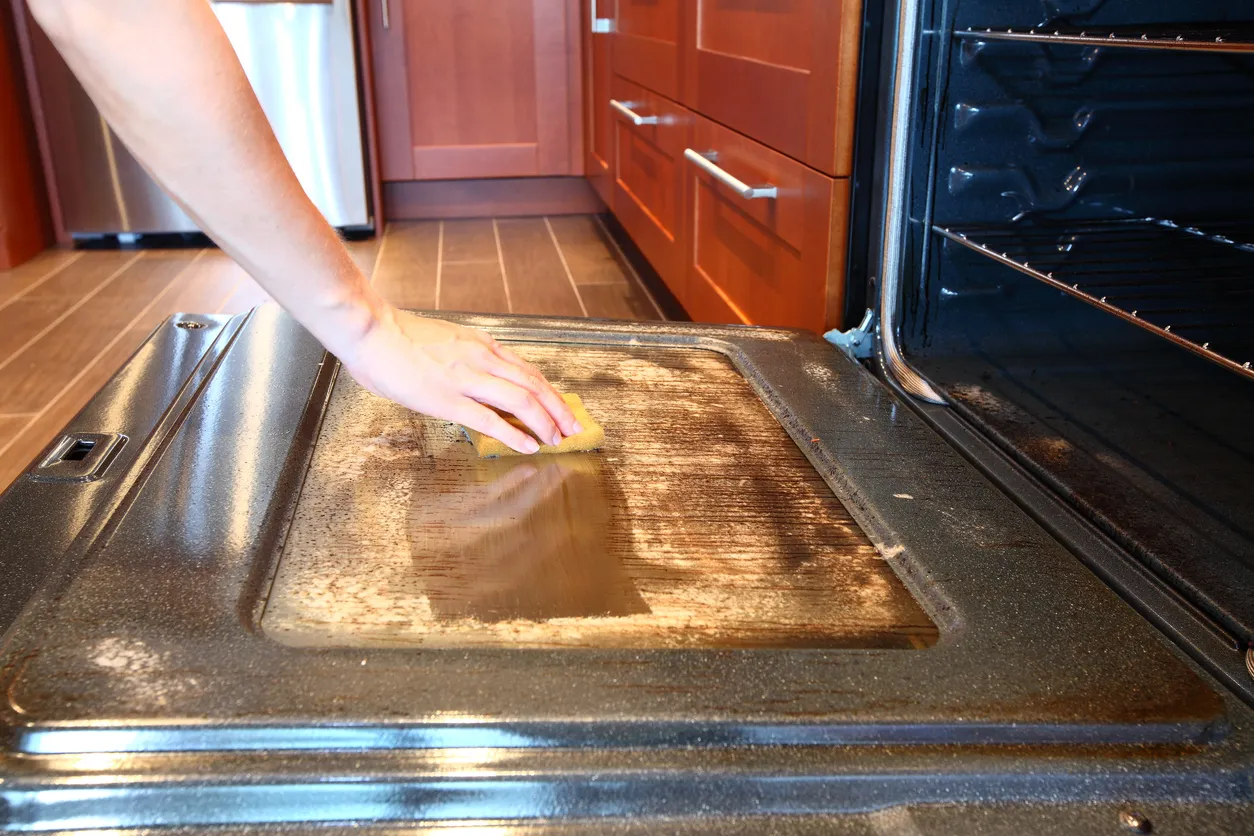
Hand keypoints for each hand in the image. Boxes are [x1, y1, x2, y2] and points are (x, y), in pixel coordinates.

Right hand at [337, 306, 579, 453]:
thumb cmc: (397, 337)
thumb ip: (465, 358)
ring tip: (557, 439)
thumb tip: (474, 380)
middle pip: (534, 385)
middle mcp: (481, 358)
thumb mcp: (445, 341)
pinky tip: (528, 445)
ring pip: (521, 400)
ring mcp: (466, 378)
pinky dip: (514, 433)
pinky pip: (490, 419)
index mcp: (481, 345)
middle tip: (573, 428)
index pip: (527, 370)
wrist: (370, 330)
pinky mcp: (448, 399)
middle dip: (558, 409)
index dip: (549, 392)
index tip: (563, 407)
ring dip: (544, 422)